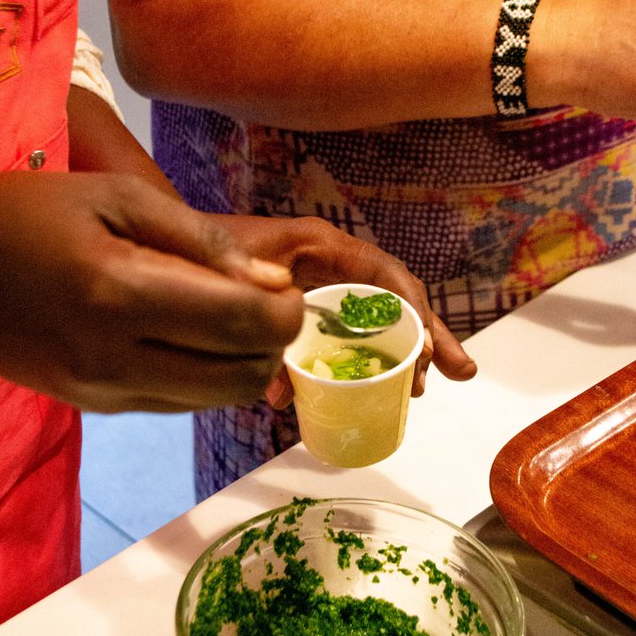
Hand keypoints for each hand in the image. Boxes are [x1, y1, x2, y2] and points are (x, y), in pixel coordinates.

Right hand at [0, 172, 302, 411]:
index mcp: (121, 294)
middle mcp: (116, 358)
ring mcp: (106, 392)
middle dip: (273, 341)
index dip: (286, 310)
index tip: (287, 287)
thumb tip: (270, 281)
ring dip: (244, 363)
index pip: (241, 323)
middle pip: (240, 374)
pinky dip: (206, 376)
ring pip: (217, 399)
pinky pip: (181, 404)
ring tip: (231, 318)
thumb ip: (199, 239)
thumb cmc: (28, 215)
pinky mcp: (98, 407)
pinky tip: (191, 337)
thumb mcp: (115, 198)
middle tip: (267, 301)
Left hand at [213, 214, 477, 405]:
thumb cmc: (206, 248)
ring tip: (427, 389)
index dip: (413, 311)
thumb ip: (256, 329)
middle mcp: (334, 263)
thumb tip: (282, 395)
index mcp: (323, 246)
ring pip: (381, 317)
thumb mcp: (233, 279)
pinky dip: (370, 357)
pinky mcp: (314, 304)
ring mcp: (327, 284)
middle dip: (431, 336)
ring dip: (410, 351)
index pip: (385, 275)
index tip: (428, 350)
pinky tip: (386, 387)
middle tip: (459, 373)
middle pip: (397, 299)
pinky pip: (353, 330)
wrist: (175, 240)